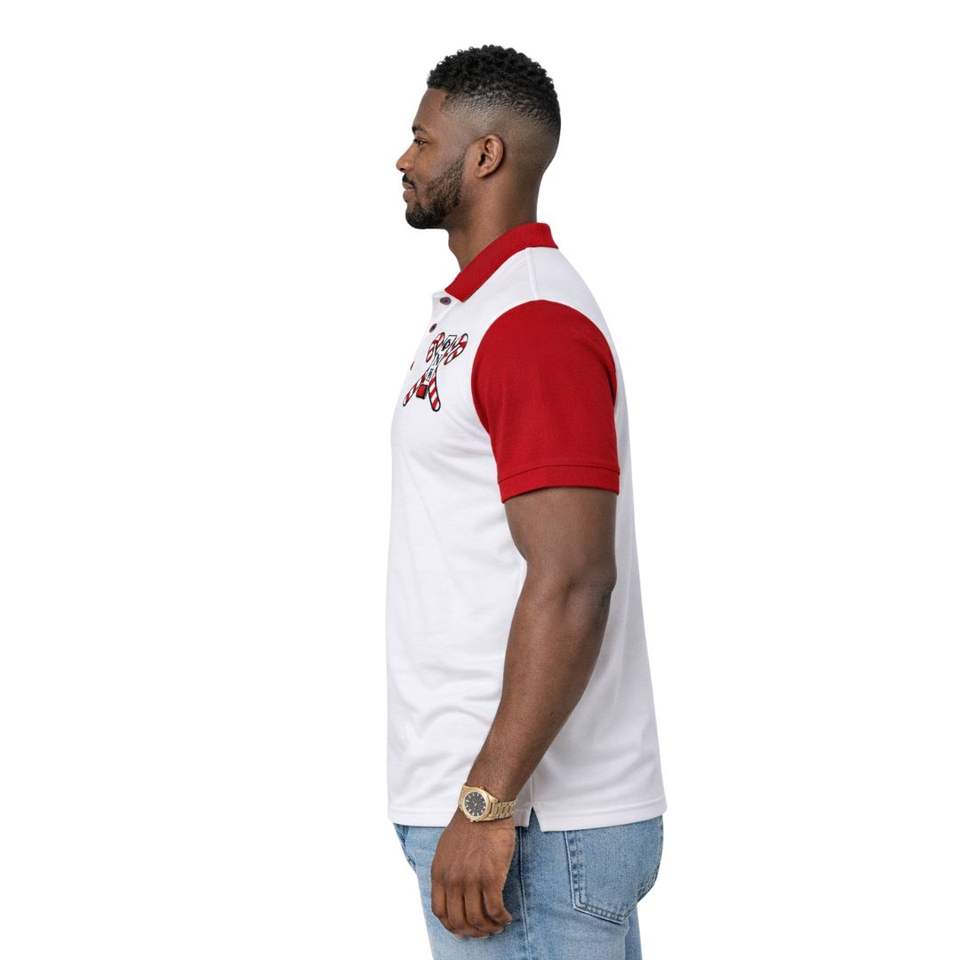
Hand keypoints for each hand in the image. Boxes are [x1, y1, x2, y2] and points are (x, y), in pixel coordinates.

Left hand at [430, 808, 514, 938]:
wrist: (483, 809)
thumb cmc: (468, 826)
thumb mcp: (445, 850)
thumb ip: (445, 873)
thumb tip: (451, 894)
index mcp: (439, 874)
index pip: (440, 912)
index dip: (452, 926)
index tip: (464, 928)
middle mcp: (452, 880)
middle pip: (459, 921)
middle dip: (473, 932)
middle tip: (485, 932)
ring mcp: (471, 880)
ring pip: (477, 920)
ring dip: (489, 928)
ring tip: (498, 925)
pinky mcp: (491, 877)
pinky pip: (494, 910)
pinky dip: (501, 919)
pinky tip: (506, 917)